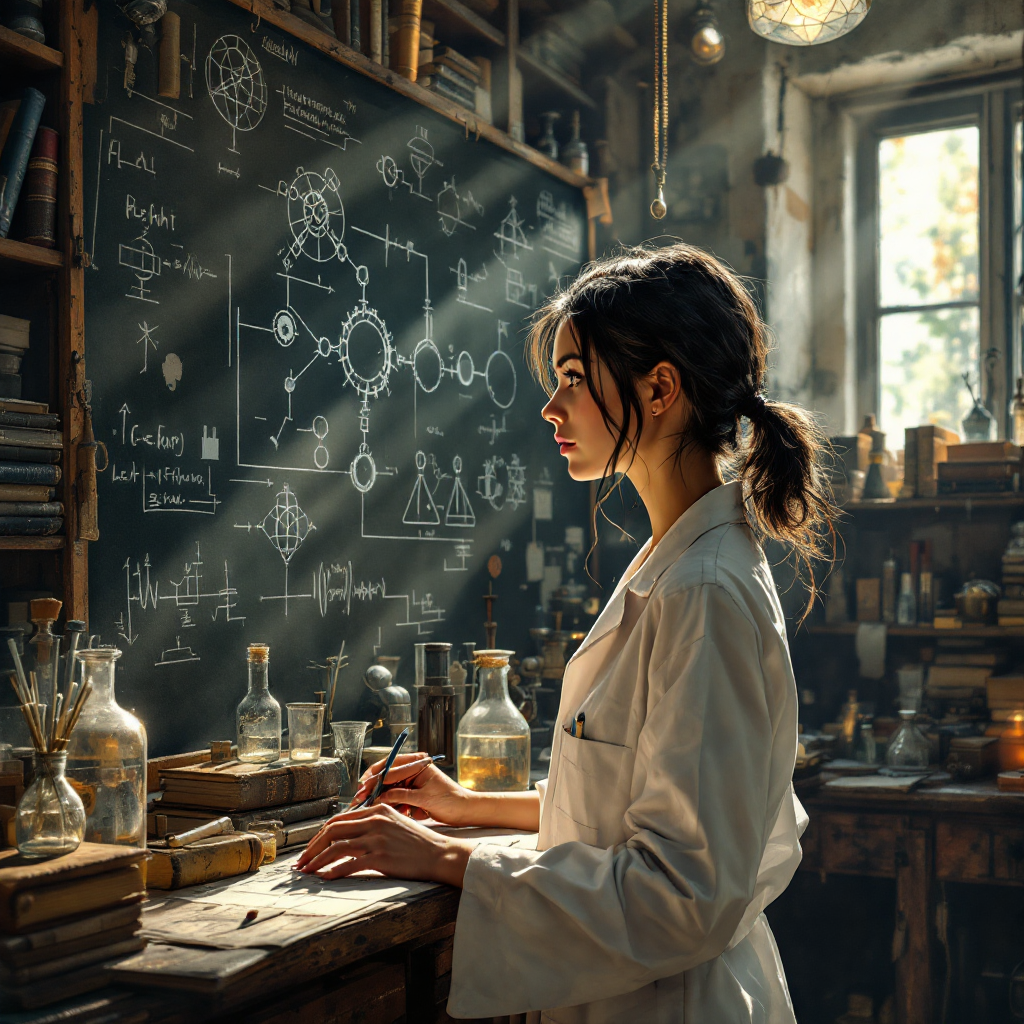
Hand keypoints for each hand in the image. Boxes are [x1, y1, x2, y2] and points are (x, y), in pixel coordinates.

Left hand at [293, 803, 473, 885]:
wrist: (438, 854)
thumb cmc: (417, 842)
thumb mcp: (395, 822)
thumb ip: (373, 823)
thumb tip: (348, 833)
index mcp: (377, 810)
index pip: (338, 819)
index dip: (319, 835)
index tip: (310, 848)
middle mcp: (375, 821)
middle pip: (332, 831)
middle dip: (311, 847)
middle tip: (301, 861)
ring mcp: (377, 838)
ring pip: (335, 847)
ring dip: (316, 861)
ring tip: (306, 872)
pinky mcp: (380, 857)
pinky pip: (348, 864)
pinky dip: (332, 872)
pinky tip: (325, 878)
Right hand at [351, 753, 474, 825]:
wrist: (465, 812)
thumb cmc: (450, 801)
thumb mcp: (424, 798)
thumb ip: (402, 795)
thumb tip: (381, 795)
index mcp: (418, 764)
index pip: (391, 767)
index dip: (375, 777)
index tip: (363, 786)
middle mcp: (412, 770)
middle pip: (386, 776)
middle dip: (372, 787)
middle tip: (359, 797)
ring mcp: (411, 781)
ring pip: (387, 787)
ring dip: (376, 797)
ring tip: (363, 805)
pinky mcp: (411, 793)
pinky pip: (394, 796)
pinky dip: (385, 803)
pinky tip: (375, 809)